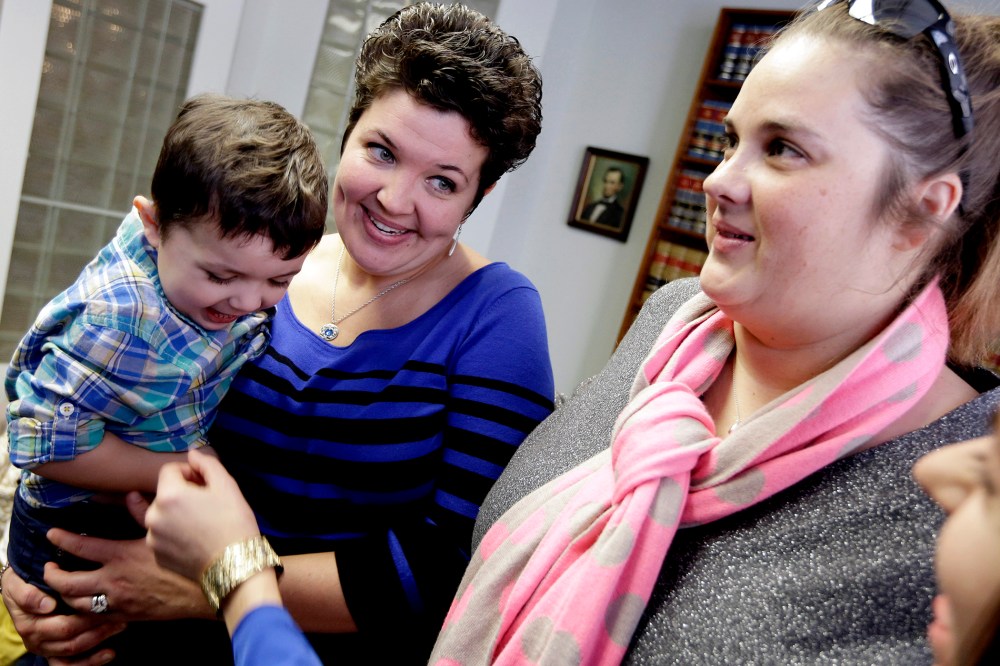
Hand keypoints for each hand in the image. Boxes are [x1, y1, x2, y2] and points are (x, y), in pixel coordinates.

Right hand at [1, 564, 123, 664]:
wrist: (18, 587)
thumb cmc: (21, 582)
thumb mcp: (16, 583)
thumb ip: (28, 594)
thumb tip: (47, 606)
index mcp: (30, 625)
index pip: (63, 627)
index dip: (86, 619)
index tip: (108, 610)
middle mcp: (37, 640)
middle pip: (72, 640)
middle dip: (98, 628)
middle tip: (119, 614)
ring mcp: (47, 649)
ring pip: (75, 651)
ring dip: (99, 639)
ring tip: (119, 625)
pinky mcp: (54, 654)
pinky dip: (91, 662)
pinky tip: (110, 653)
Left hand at [42, 528, 210, 621]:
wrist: (203, 591)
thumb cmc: (186, 559)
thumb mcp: (163, 531)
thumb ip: (142, 512)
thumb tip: (130, 495)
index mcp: (121, 555)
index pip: (80, 546)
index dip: (61, 538)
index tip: (51, 534)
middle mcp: (113, 580)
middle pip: (67, 582)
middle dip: (52, 575)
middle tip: (49, 567)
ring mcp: (118, 601)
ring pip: (76, 603)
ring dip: (65, 594)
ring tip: (63, 586)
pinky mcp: (126, 616)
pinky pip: (94, 618)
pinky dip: (84, 611)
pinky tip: (86, 603)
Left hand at [146, 449, 260, 581]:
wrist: (235, 566)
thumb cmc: (233, 522)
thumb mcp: (227, 485)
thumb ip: (206, 463)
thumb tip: (192, 453)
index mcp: (168, 495)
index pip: (169, 470)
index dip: (189, 472)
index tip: (205, 483)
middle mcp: (153, 516)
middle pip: (164, 493)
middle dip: (182, 494)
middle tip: (207, 504)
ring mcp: (152, 539)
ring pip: (162, 515)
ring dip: (177, 514)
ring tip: (202, 523)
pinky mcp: (157, 557)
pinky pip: (163, 536)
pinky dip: (175, 534)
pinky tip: (196, 539)